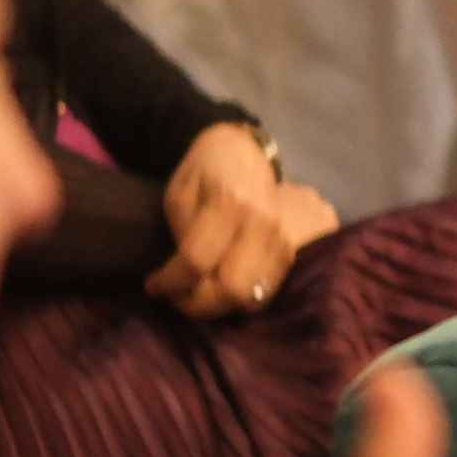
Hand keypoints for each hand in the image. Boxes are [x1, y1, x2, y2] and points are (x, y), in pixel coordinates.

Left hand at [150, 125, 339, 318]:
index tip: (154, 287)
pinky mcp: (302, 247)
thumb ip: (185, 236)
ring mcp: (289, 237)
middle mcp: (265, 224)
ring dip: (223, 304)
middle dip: (199, 303)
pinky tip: (229, 288)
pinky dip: (247, 297)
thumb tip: (186, 278)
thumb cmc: (205, 172)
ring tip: (202, 294)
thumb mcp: (180, 196)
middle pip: (232, 287)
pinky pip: (273, 289)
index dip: (170, 282)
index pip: (197, 262)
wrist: (246, 153)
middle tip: (179, 299)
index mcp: (231, 204)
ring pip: (256, 294)